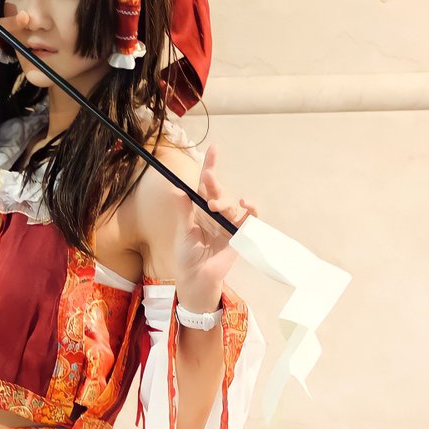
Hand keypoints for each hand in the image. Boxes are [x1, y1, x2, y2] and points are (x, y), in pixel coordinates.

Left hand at [172, 144, 258, 300]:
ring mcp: (228, 224)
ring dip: (224, 201)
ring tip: (214, 206)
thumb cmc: (188, 256)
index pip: (205, 186)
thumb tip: (177, 189)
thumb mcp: (182, 232)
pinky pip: (249, 219)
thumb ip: (183, 211)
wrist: (196, 278)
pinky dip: (251, 210)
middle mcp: (215, 214)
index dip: (210, 167)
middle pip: (218, 191)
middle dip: (213, 182)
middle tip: (207, 175)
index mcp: (200, 211)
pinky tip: (247, 204)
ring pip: (231, 204)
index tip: (213, 149)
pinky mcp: (239, 235)